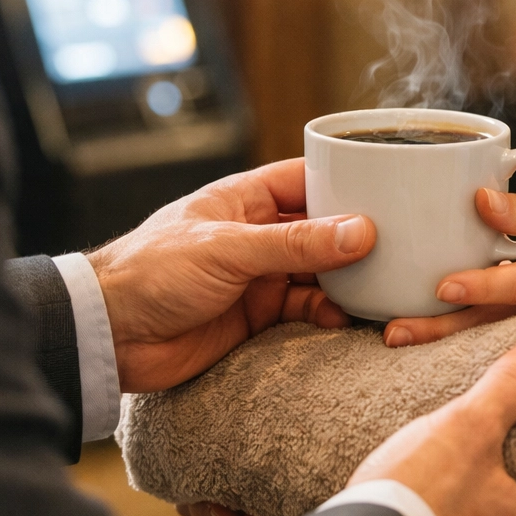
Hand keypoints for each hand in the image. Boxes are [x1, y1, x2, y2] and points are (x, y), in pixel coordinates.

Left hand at [86, 158, 375, 391]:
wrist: (110, 335)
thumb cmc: (151, 271)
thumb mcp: (228, 250)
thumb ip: (294, 243)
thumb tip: (360, 231)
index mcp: (245, 199)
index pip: (309, 179)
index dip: (349, 183)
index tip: (394, 191)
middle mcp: (257, 233)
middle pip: (323, 229)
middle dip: (359, 238)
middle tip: (405, 246)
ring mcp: (259, 275)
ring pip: (320, 272)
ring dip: (349, 280)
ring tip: (386, 285)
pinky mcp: (258, 316)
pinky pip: (306, 310)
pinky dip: (330, 314)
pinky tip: (351, 318)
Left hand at [382, 189, 515, 347]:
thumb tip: (479, 198)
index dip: (484, 287)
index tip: (444, 288)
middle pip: (491, 323)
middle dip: (441, 330)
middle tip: (394, 333)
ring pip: (488, 337)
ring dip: (443, 340)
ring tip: (397, 339)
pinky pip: (496, 341)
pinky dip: (462, 343)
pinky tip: (426, 345)